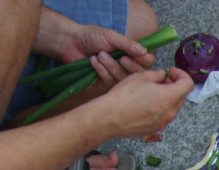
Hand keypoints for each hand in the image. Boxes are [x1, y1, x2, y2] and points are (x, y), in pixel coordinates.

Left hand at [38, 11, 154, 88]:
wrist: (71, 42)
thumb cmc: (92, 37)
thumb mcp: (111, 37)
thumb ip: (128, 44)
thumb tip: (145, 51)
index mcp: (132, 54)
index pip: (147, 62)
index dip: (142, 62)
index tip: (134, 56)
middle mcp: (127, 66)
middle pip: (139, 74)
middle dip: (129, 66)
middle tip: (121, 58)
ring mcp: (116, 75)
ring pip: (123, 78)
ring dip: (111, 66)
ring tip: (99, 54)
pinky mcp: (105, 83)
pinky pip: (109, 82)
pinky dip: (101, 70)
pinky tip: (93, 61)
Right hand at [94, 68, 192, 139]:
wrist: (110, 118)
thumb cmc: (124, 95)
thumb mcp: (141, 77)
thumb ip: (156, 75)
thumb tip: (162, 76)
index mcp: (170, 97)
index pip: (188, 84)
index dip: (181, 75)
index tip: (171, 72)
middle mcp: (170, 112)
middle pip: (181, 97)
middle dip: (174, 86)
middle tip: (162, 80)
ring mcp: (164, 123)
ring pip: (172, 108)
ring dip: (167, 98)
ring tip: (152, 91)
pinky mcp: (155, 129)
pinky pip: (163, 117)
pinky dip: (159, 108)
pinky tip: (145, 103)